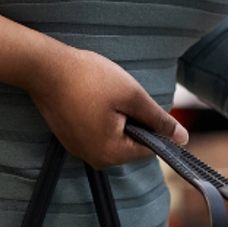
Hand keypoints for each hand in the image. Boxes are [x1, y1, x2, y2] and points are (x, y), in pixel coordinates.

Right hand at [25, 45, 187, 168]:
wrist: (44, 68)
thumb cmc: (89, 79)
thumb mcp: (132, 95)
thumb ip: (158, 119)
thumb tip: (182, 139)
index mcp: (111, 154)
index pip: (148, 148)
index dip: (151, 123)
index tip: (139, 101)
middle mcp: (94, 158)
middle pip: (131, 142)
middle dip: (132, 118)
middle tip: (118, 95)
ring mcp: (79, 149)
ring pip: (114, 134)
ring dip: (116, 115)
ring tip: (102, 94)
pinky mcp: (70, 137)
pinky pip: (96, 130)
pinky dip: (100, 115)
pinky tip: (90, 96)